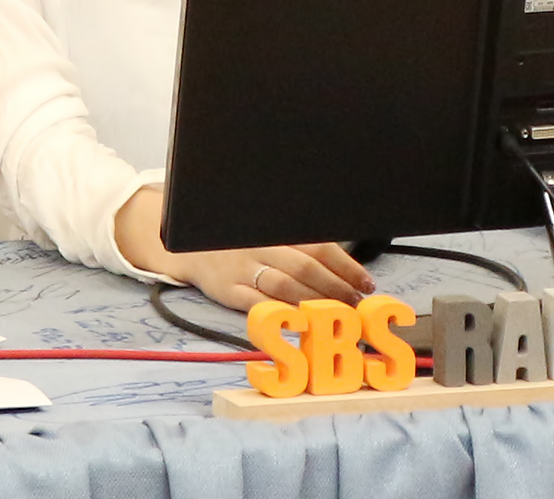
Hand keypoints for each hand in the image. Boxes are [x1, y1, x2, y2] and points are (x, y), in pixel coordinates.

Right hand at [113, 187, 374, 311]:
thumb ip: (297, 245)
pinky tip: (299, 322)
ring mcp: (242, 269)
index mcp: (274, 230)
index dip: (346, 265)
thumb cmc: (237, 243)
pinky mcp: (227, 290)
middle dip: (336, 287)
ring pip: (285, 286)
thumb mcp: (266, 233)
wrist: (186, 245)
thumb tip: (343, 265)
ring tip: (336, 314)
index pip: (318, 246)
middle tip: (356, 302)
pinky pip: (258, 305)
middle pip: (305, 267)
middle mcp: (260, 247)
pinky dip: (280, 314)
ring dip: (315, 302)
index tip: (366, 282)